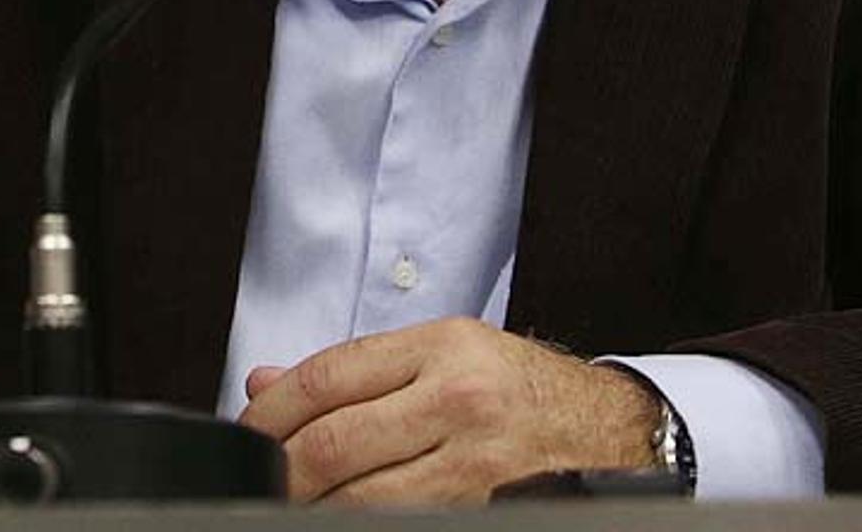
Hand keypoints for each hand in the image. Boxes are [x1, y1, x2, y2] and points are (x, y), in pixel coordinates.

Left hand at [239, 317, 659, 504]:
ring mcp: (476, 465)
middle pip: (336, 444)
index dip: (271, 412)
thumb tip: (264, 383)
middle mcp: (459, 401)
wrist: (612, 430)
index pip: (328, 378)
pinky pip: (406, 521)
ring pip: (363, 499)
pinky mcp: (488, 511)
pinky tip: (347, 514)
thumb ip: (355, 369)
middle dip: (284, 470)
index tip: (248, 431)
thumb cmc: (519, 386)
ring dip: (317, 506)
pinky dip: (364, 520)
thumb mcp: (443, 352)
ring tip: (298, 502)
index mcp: (441, 348)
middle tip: (263, 478)